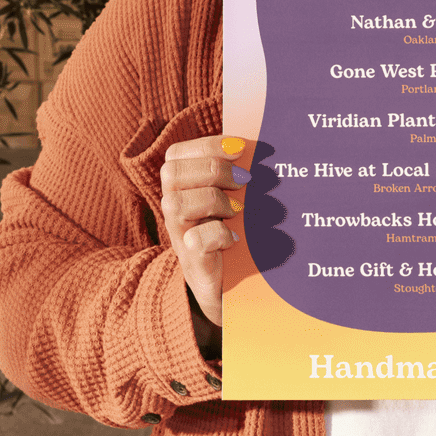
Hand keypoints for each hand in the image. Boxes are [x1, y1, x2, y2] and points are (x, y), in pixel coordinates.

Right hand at [161, 135, 247, 333]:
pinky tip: (235, 237)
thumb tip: (263, 145)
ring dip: (212, 199)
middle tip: (244, 180)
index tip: (240, 148)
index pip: (176, 154)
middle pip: (171, 173)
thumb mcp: (236, 200)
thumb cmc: (237, 234)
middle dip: (212, 169)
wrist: (232, 290)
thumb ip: (240, 173)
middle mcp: (176, 210)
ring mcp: (180, 237)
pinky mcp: (193, 263)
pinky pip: (194, 240)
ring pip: (174, 204)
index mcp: (184, 189)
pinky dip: (217, 234)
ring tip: (238, 208)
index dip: (206, 145)